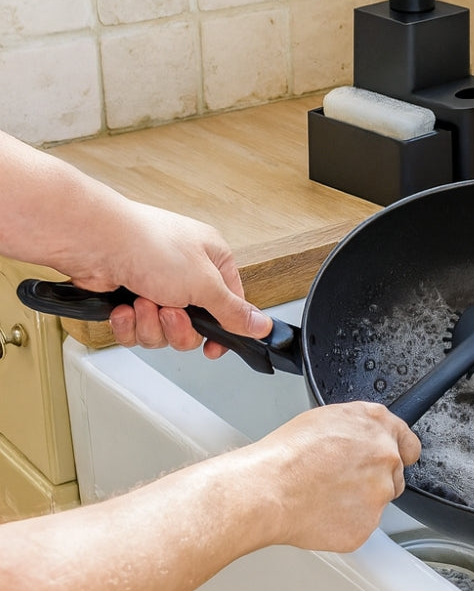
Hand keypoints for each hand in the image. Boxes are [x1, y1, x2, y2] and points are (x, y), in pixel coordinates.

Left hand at [77, 202, 271, 356]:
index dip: (222, 331)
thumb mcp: (205, 284)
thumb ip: (234, 311)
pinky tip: (124, 306)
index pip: (229, 306)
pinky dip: (129, 323)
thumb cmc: (149, 245)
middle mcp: (185, 273)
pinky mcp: (127, 297)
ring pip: (163, 331)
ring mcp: (154, 285)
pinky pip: (136, 329)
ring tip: (142, 302)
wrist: (95, 242)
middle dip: (177, 327)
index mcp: (211, 261)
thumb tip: (262, 326)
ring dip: (151, 324)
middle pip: (194, 326)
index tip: (213, 348)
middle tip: (169, 312)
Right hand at [251, 403, 421, 551]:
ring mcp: (379, 493)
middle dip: (372, 479)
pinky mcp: (367, 525)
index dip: (400, 453)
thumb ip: (359, 426)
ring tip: (323, 495)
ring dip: (358, 501)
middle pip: (393, 475)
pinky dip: (344, 522)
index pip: (409, 444)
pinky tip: (320, 511)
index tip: (396, 460)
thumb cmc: (287, 453)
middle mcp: (386, 458)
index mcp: (377, 426)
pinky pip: (360, 525)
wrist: (268, 489)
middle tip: (338, 480)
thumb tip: (365, 435)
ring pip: (376, 502)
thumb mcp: (328, 417)